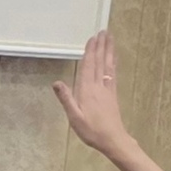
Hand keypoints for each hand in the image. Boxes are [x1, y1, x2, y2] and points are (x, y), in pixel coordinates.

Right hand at [52, 34, 166, 170]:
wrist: (113, 139)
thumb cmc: (91, 130)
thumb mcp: (74, 117)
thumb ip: (66, 99)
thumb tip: (57, 82)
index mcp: (87, 90)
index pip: (88, 66)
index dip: (90, 51)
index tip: (93, 38)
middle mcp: (99, 86)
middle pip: (100, 62)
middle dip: (101, 46)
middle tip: (104, 31)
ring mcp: (107, 89)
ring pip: (108, 65)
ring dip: (109, 51)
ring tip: (110, 38)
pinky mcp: (112, 94)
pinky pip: (112, 74)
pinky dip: (113, 63)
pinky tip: (113, 59)